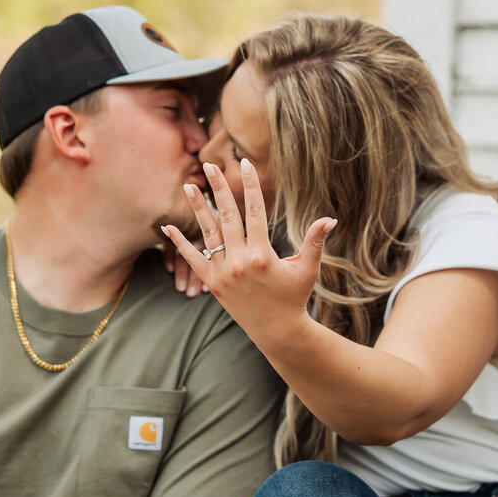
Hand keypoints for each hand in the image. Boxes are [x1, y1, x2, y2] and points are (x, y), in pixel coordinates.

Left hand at [163, 158, 335, 350]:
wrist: (277, 332)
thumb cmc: (295, 298)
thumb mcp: (308, 269)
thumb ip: (315, 241)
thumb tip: (330, 219)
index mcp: (262, 255)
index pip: (255, 211)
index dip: (250, 186)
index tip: (245, 164)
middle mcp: (239, 262)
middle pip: (227, 216)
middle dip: (218, 188)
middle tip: (209, 164)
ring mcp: (223, 273)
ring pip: (208, 234)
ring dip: (197, 209)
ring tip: (190, 186)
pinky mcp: (212, 284)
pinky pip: (193, 260)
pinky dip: (179, 244)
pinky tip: (167, 227)